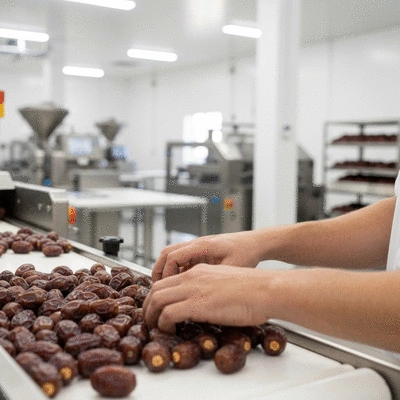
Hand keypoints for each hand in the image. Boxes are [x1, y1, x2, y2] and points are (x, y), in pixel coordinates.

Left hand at [143, 263, 271, 332]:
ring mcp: (194, 288)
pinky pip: (168, 314)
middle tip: (150, 321)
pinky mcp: (198, 303)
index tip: (157, 310)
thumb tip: (203, 304)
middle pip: (156, 289)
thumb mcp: (224, 282)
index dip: (156, 297)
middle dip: (148, 307)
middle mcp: (192, 276)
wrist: (266, 289)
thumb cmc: (253, 289)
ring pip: (157, 299)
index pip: (166, 281)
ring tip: (155, 328)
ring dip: (151, 316)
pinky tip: (170, 331)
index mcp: (198, 271)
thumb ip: (209, 289)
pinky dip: (163, 324)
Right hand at [152, 231, 262, 281]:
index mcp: (203, 246)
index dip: (165, 273)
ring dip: (166, 270)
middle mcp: (197, 243)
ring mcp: (199, 246)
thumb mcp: (232, 269)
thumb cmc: (247, 254)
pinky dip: (177, 269)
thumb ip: (213, 278)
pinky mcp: (202, 251)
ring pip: (173, 254)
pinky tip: (181, 284)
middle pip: (167, 253)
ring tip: (165, 288)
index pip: (173, 257)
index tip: (165, 289)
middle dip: (159, 270)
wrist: (256, 243)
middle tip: (157, 289)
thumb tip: (195, 294)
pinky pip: (183, 258)